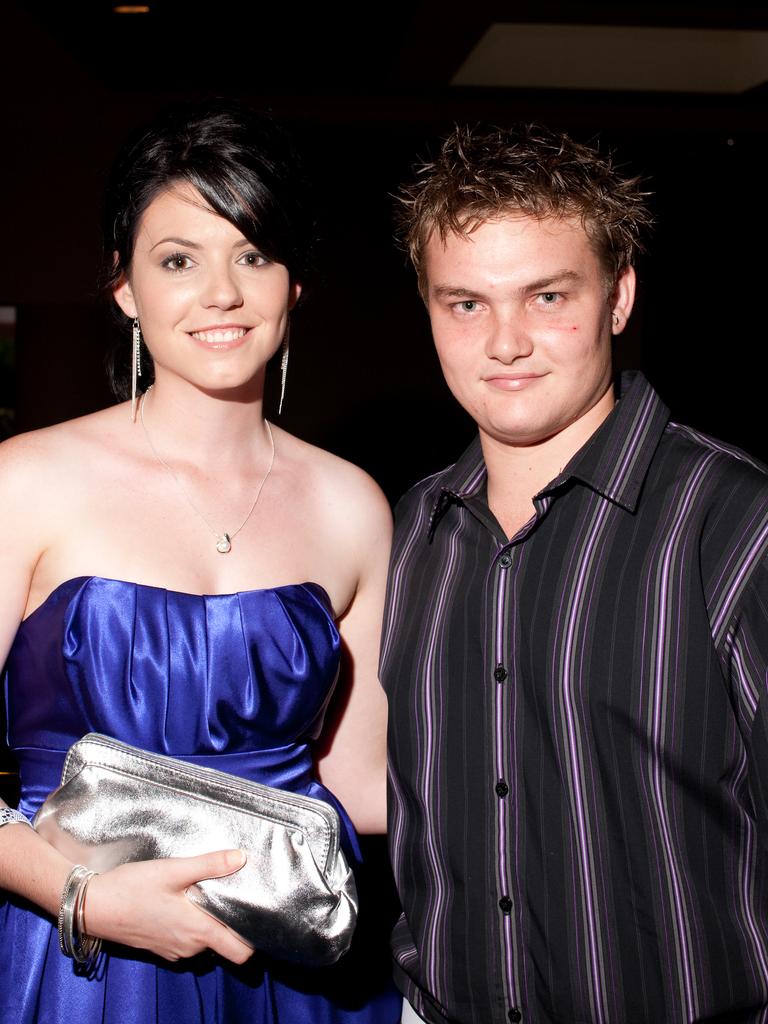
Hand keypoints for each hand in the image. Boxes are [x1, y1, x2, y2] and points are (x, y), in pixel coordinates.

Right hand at [84, 849, 251, 962]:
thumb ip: (209, 865)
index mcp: (198, 931)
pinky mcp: (160, 946)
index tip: (257, 911)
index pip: (240, 951)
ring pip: (205, 939)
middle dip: (231, 921)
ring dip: (209, 920)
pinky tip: (185, 900)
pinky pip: (187, 939)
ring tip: (207, 891)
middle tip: (232, 891)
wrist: (93, 906)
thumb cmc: (132, 887)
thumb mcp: (173, 870)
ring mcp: (173, 950)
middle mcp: (189, 947)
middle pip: (225, 941)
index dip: (254, 936)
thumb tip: (241, 858)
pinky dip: (191, 923)